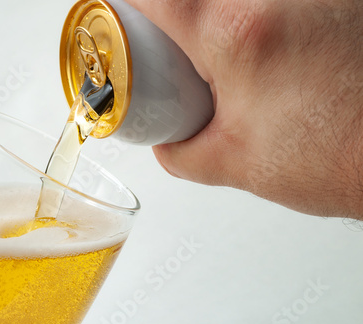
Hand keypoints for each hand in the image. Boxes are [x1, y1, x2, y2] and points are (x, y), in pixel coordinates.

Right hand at [126, 0, 362, 219]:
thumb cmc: (340, 157)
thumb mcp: (238, 164)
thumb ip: (185, 153)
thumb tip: (166, 144)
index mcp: (236, 34)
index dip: (131, 4)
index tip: (124, 13)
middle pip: (198, 0)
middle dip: (177, 22)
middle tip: (179, 50)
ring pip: (237, 3)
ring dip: (221, 23)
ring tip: (230, 64)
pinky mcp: (336, 4)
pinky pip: (276, 7)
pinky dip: (261, 24)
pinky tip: (272, 60)